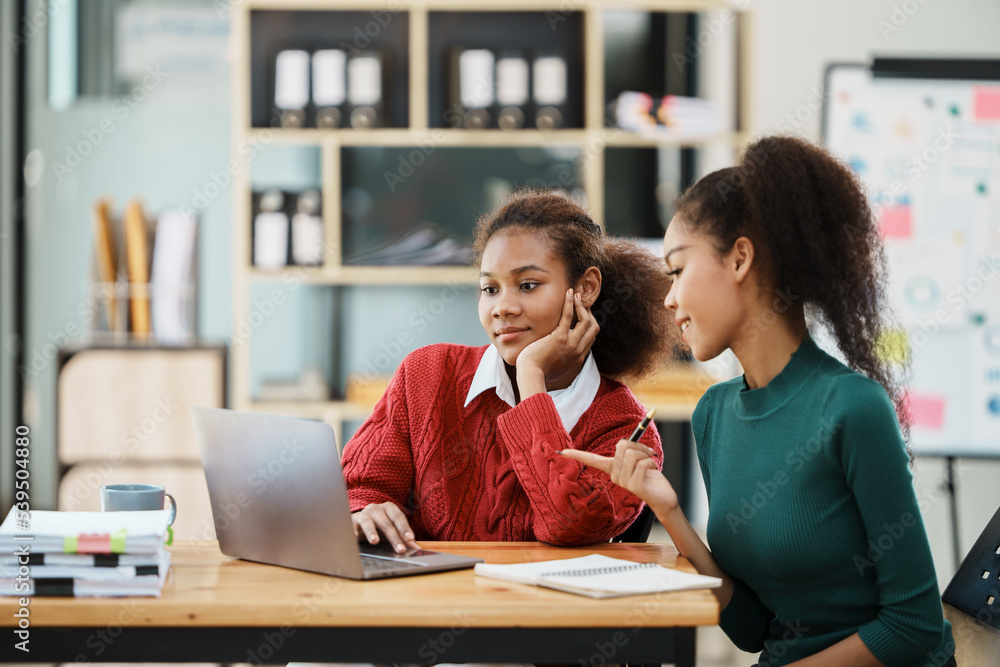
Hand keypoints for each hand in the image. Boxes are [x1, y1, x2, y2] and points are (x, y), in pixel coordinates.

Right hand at [351, 502, 419, 552]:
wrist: (358, 523)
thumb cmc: (378, 527)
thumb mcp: (391, 531)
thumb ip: (403, 537)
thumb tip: (415, 547)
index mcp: (389, 508)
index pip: (398, 517)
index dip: (404, 528)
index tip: (410, 538)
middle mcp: (376, 509)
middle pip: (386, 523)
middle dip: (394, 537)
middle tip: (400, 549)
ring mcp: (363, 514)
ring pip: (368, 522)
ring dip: (372, 532)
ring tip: (375, 541)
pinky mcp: (352, 521)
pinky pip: (352, 525)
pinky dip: (354, 531)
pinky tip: (356, 537)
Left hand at [517, 289, 598, 391]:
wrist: (530, 374)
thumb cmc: (538, 371)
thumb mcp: (556, 368)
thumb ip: (562, 361)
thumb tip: (560, 358)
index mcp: (578, 357)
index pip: (591, 337)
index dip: (589, 323)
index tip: (582, 314)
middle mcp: (578, 350)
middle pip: (594, 328)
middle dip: (589, 313)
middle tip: (581, 303)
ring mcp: (570, 344)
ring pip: (586, 321)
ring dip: (582, 306)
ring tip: (577, 296)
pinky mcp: (559, 337)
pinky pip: (569, 316)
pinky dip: (570, 303)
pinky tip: (569, 294)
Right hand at [561, 439, 678, 517]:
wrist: (663, 497)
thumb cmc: (650, 475)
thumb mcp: (638, 458)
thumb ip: (629, 449)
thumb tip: (623, 441)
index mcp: (612, 468)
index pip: (591, 460)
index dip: (576, 455)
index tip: (561, 452)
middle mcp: (614, 476)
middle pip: (622, 446)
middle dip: (639, 446)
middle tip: (648, 455)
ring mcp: (623, 482)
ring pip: (632, 454)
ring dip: (646, 454)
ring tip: (651, 464)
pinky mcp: (634, 486)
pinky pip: (642, 463)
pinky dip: (651, 462)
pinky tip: (653, 471)